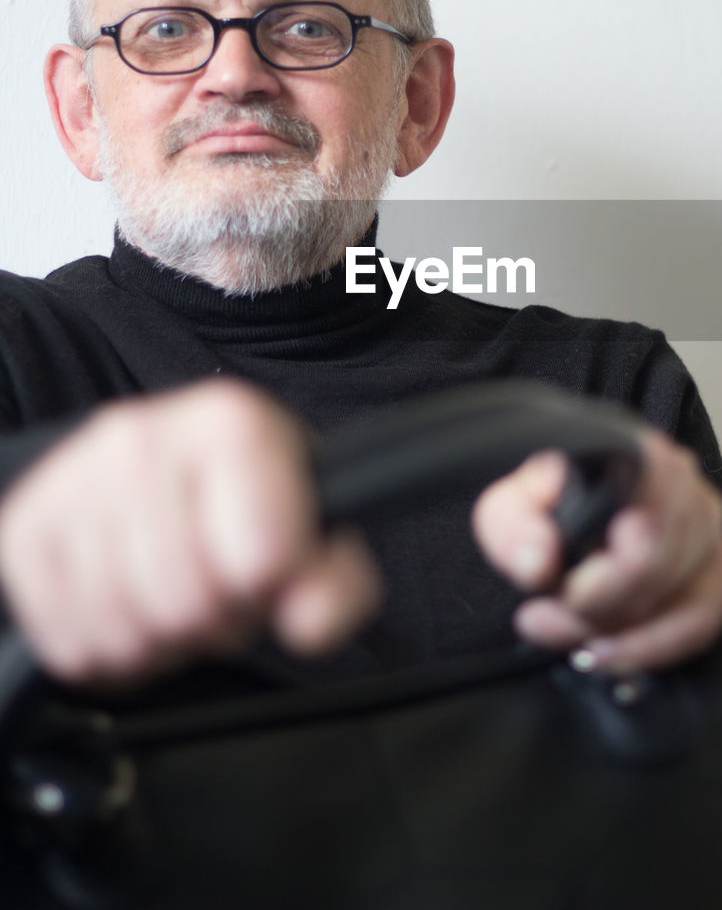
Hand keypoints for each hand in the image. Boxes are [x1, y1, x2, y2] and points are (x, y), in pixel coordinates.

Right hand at [0, 379, 380, 683]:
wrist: (173, 470)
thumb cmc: (248, 504)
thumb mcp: (318, 537)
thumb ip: (338, 584)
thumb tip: (308, 619)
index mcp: (231, 424)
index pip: (259, 558)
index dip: (269, 587)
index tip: (264, 568)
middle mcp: (143, 435)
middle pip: (183, 601)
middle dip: (210, 621)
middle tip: (216, 591)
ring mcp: (74, 476)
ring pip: (118, 625)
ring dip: (155, 641)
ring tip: (173, 601)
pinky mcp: (24, 523)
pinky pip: (62, 636)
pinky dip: (101, 648)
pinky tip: (128, 610)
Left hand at [471, 429, 721, 671]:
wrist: (565, 514)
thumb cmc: (546, 505)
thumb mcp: (509, 507)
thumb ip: (513, 528)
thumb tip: (538, 562)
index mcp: (643, 459)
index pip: (650, 517)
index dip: (617, 570)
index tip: (571, 594)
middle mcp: (688, 491)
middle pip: (664, 567)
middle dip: (599, 608)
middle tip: (542, 618)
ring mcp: (710, 535)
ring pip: (685, 602)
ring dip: (621, 633)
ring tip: (565, 637)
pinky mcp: (714, 577)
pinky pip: (701, 626)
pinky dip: (654, 649)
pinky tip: (611, 655)